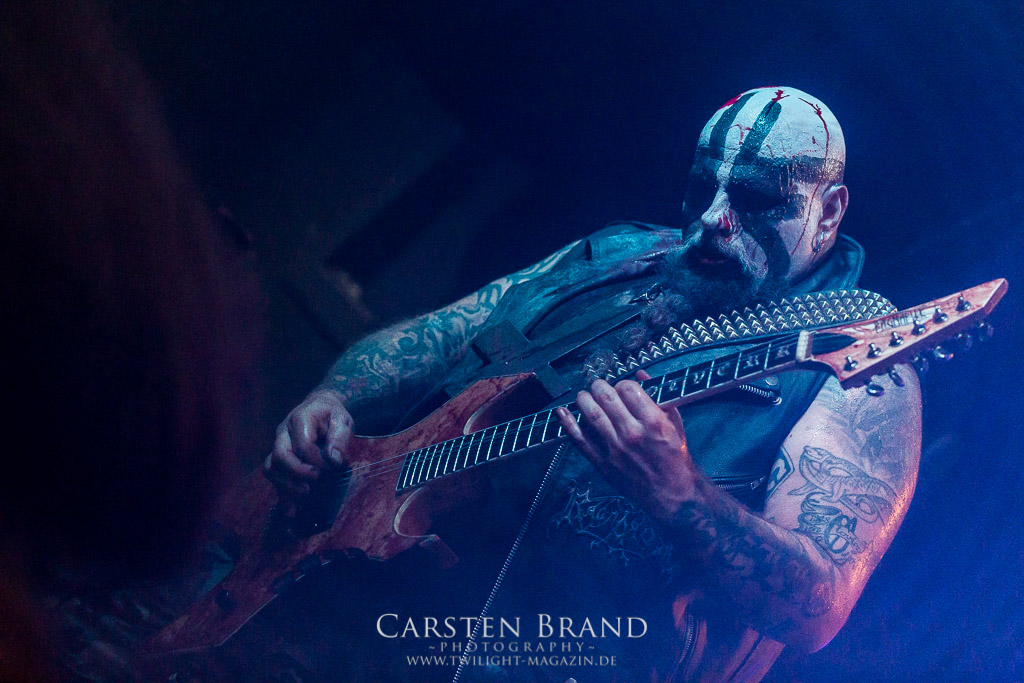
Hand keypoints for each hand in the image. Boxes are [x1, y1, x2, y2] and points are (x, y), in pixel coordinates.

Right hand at [264, 388, 352, 499]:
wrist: (320, 408)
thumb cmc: (332, 415)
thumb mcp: (343, 420)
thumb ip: (340, 438)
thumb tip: (334, 460)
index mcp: (300, 419)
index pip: (302, 444)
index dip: (317, 460)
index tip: (335, 468)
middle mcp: (283, 433)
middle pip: (279, 456)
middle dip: (297, 473)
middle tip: (316, 481)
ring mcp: (278, 447)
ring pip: (271, 468)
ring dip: (287, 486)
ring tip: (306, 495)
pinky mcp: (278, 460)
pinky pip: (273, 478)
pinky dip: (281, 496)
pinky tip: (292, 511)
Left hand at [556, 370, 697, 518]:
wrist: (671, 494)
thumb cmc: (675, 456)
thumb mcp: (675, 424)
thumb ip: (660, 398)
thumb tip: (641, 374)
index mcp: (653, 422)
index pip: (628, 389)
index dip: (623, 383)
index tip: (622, 388)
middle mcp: (632, 433)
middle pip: (606, 397)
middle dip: (599, 386)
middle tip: (597, 386)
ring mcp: (615, 449)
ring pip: (591, 415)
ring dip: (583, 400)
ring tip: (583, 396)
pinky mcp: (603, 463)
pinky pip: (580, 440)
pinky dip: (568, 424)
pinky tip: (562, 413)